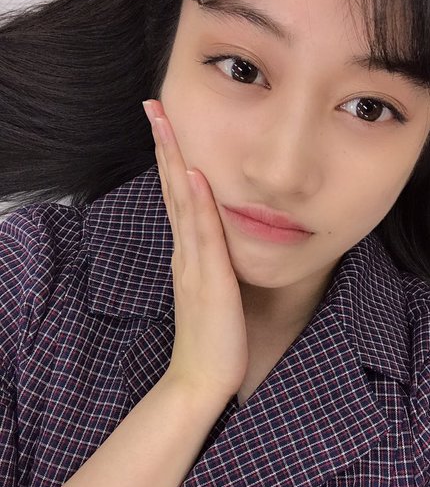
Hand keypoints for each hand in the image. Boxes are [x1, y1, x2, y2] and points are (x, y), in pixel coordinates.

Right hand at [143, 100, 247, 400]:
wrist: (202, 378)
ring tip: (165, 123)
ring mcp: (194, 264)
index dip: (171, 160)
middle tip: (154, 107)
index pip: (179, 196)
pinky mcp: (209, 280)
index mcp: (189, 253)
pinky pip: (204, 236)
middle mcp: (186, 252)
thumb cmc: (212, 337)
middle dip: (165, 146)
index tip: (166, 126)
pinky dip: (199, 204)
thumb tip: (218, 237)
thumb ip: (211, 263)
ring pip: (183, 203)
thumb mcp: (212, 290)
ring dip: (175, 161)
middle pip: (174, 190)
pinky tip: (197, 176)